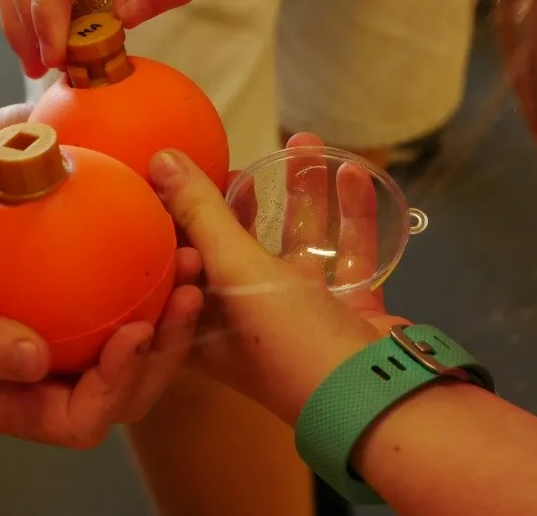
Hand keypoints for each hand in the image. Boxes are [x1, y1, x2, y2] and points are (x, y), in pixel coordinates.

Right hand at [0, 215, 202, 446]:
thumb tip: (35, 362)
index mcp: (12, 402)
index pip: (79, 418)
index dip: (116, 386)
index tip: (135, 331)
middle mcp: (44, 382)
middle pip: (123, 389)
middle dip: (163, 352)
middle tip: (187, 295)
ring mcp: (61, 346)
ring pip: (131, 346)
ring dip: (168, 313)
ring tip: (190, 261)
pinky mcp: (68, 309)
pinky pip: (115, 302)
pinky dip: (144, 278)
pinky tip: (161, 235)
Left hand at [148, 134, 406, 423]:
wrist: (378, 395)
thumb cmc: (289, 342)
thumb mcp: (236, 272)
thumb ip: (201, 213)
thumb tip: (159, 158)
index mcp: (204, 325)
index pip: (179, 263)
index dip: (177, 221)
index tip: (180, 181)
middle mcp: (248, 321)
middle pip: (240, 249)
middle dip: (243, 201)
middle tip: (240, 165)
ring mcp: (302, 315)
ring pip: (297, 243)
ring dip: (303, 194)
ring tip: (303, 142)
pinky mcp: (346, 308)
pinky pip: (344, 252)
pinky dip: (350, 215)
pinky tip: (352, 172)